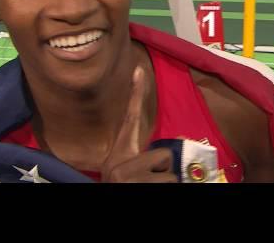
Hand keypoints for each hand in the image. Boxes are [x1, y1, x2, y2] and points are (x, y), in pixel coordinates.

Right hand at [100, 66, 176, 182]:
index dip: (136, 94)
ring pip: (170, 174)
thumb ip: (144, 159)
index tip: (139, 70)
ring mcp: (124, 177)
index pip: (129, 119)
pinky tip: (151, 192)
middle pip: (164, 155)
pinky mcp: (131, 185)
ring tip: (150, 189)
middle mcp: (117, 164)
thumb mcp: (130, 172)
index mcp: (118, 156)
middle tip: (150, 184)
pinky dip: (168, 191)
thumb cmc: (128, 187)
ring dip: (167, 186)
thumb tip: (168, 154)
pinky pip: (171, 185)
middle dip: (165, 172)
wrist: (103, 204)